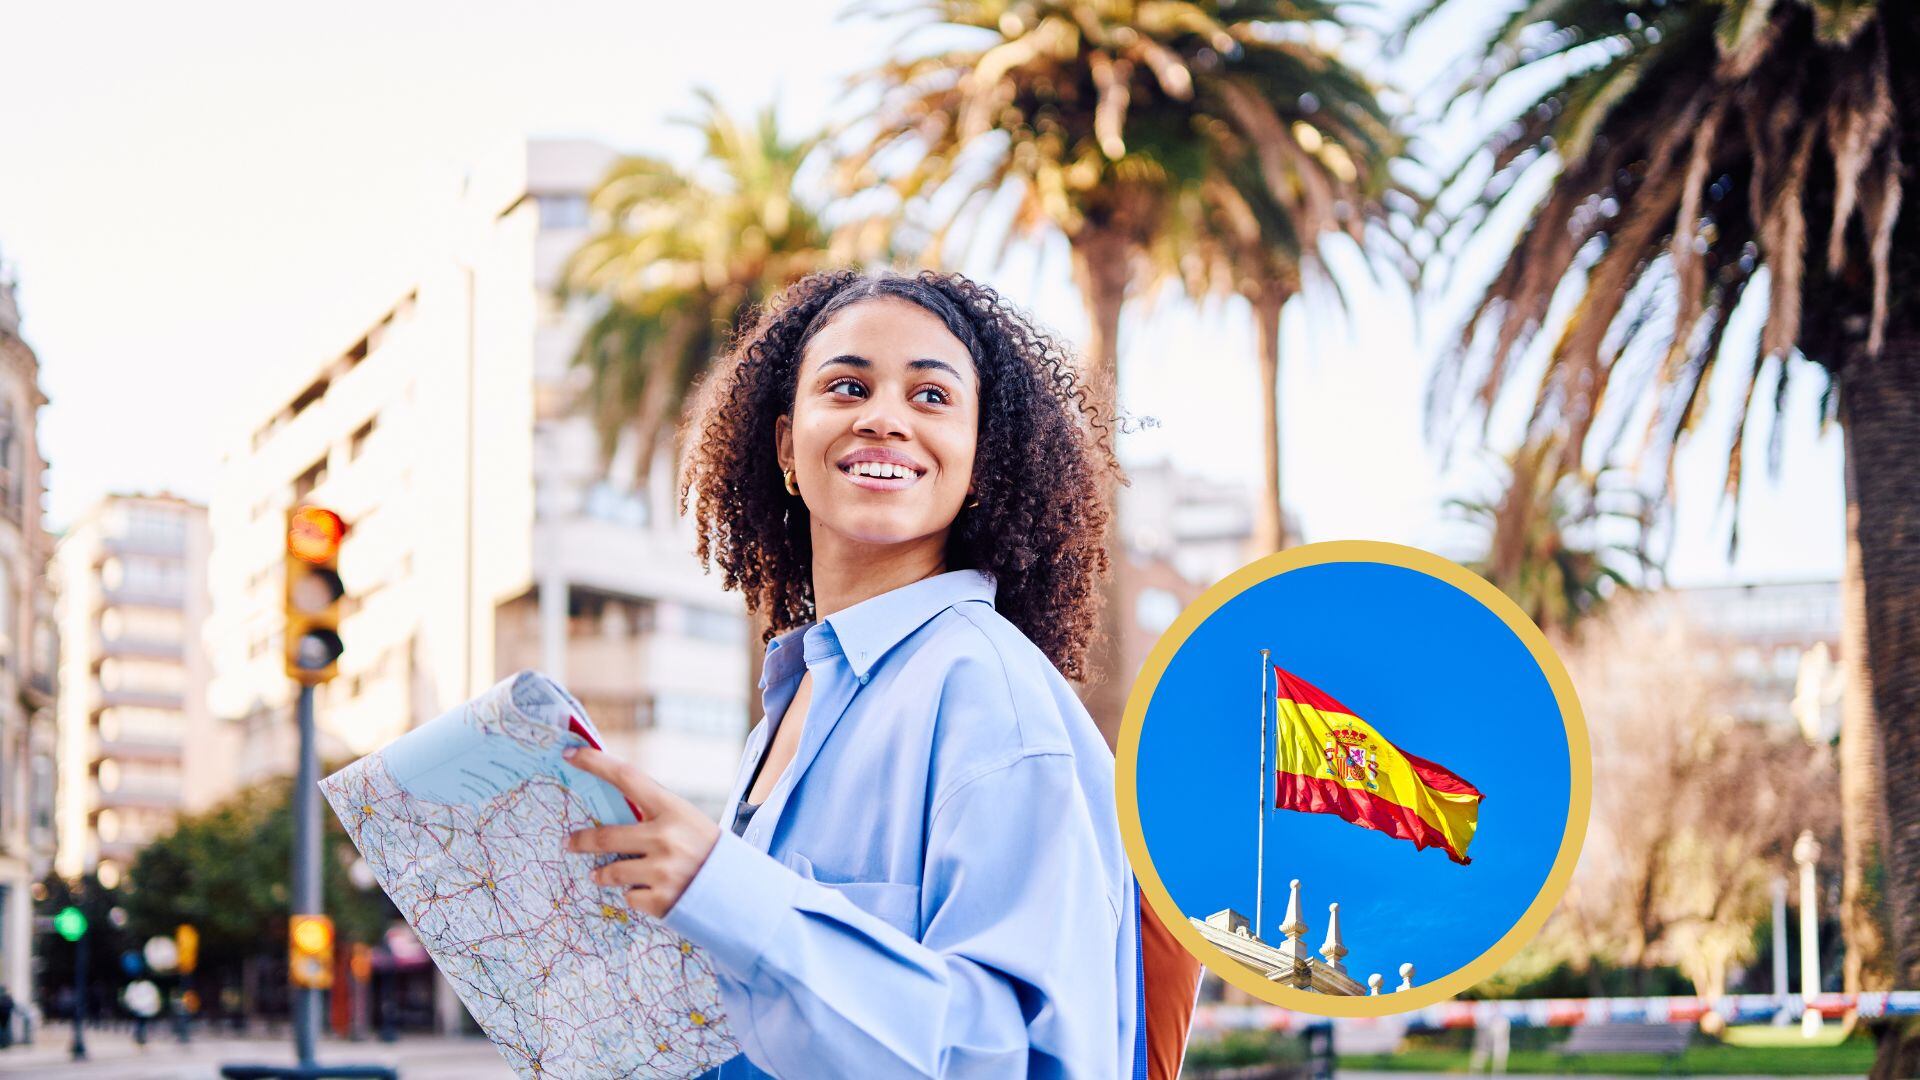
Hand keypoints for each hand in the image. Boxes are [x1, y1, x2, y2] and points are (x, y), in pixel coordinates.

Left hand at [562, 746, 721, 918]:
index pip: (627, 777)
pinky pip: (628, 896)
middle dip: (581, 841)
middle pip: (605, 836)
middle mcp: (665, 838)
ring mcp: (662, 870)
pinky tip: (650, 892)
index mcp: (673, 810)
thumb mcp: (688, 822)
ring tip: (602, 874)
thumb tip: (610, 816)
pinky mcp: (659, 900)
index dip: (596, 763)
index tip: (570, 753)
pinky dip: (634, 894)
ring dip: (603, 873)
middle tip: (570, 842)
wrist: (739, 891)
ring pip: (610, 872)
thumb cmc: (708, 850)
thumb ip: (654, 817)